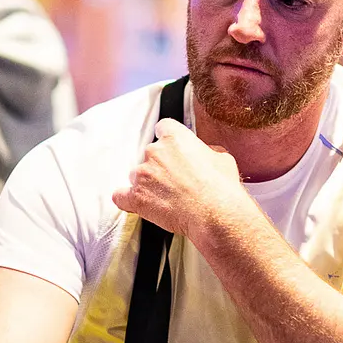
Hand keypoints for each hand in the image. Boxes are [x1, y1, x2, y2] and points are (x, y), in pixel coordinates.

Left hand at [112, 118, 253, 242]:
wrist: (215, 214)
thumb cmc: (221, 187)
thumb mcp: (222, 158)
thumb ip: (206, 151)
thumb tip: (203, 154)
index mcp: (175, 137)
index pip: (163, 128)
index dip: (168, 140)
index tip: (172, 150)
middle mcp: (154, 151)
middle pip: (150, 154)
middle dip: (160, 166)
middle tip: (176, 181)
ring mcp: (143, 174)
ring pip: (137, 175)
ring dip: (148, 184)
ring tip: (165, 198)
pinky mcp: (136, 197)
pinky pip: (120, 196)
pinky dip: (127, 200)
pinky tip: (138, 204)